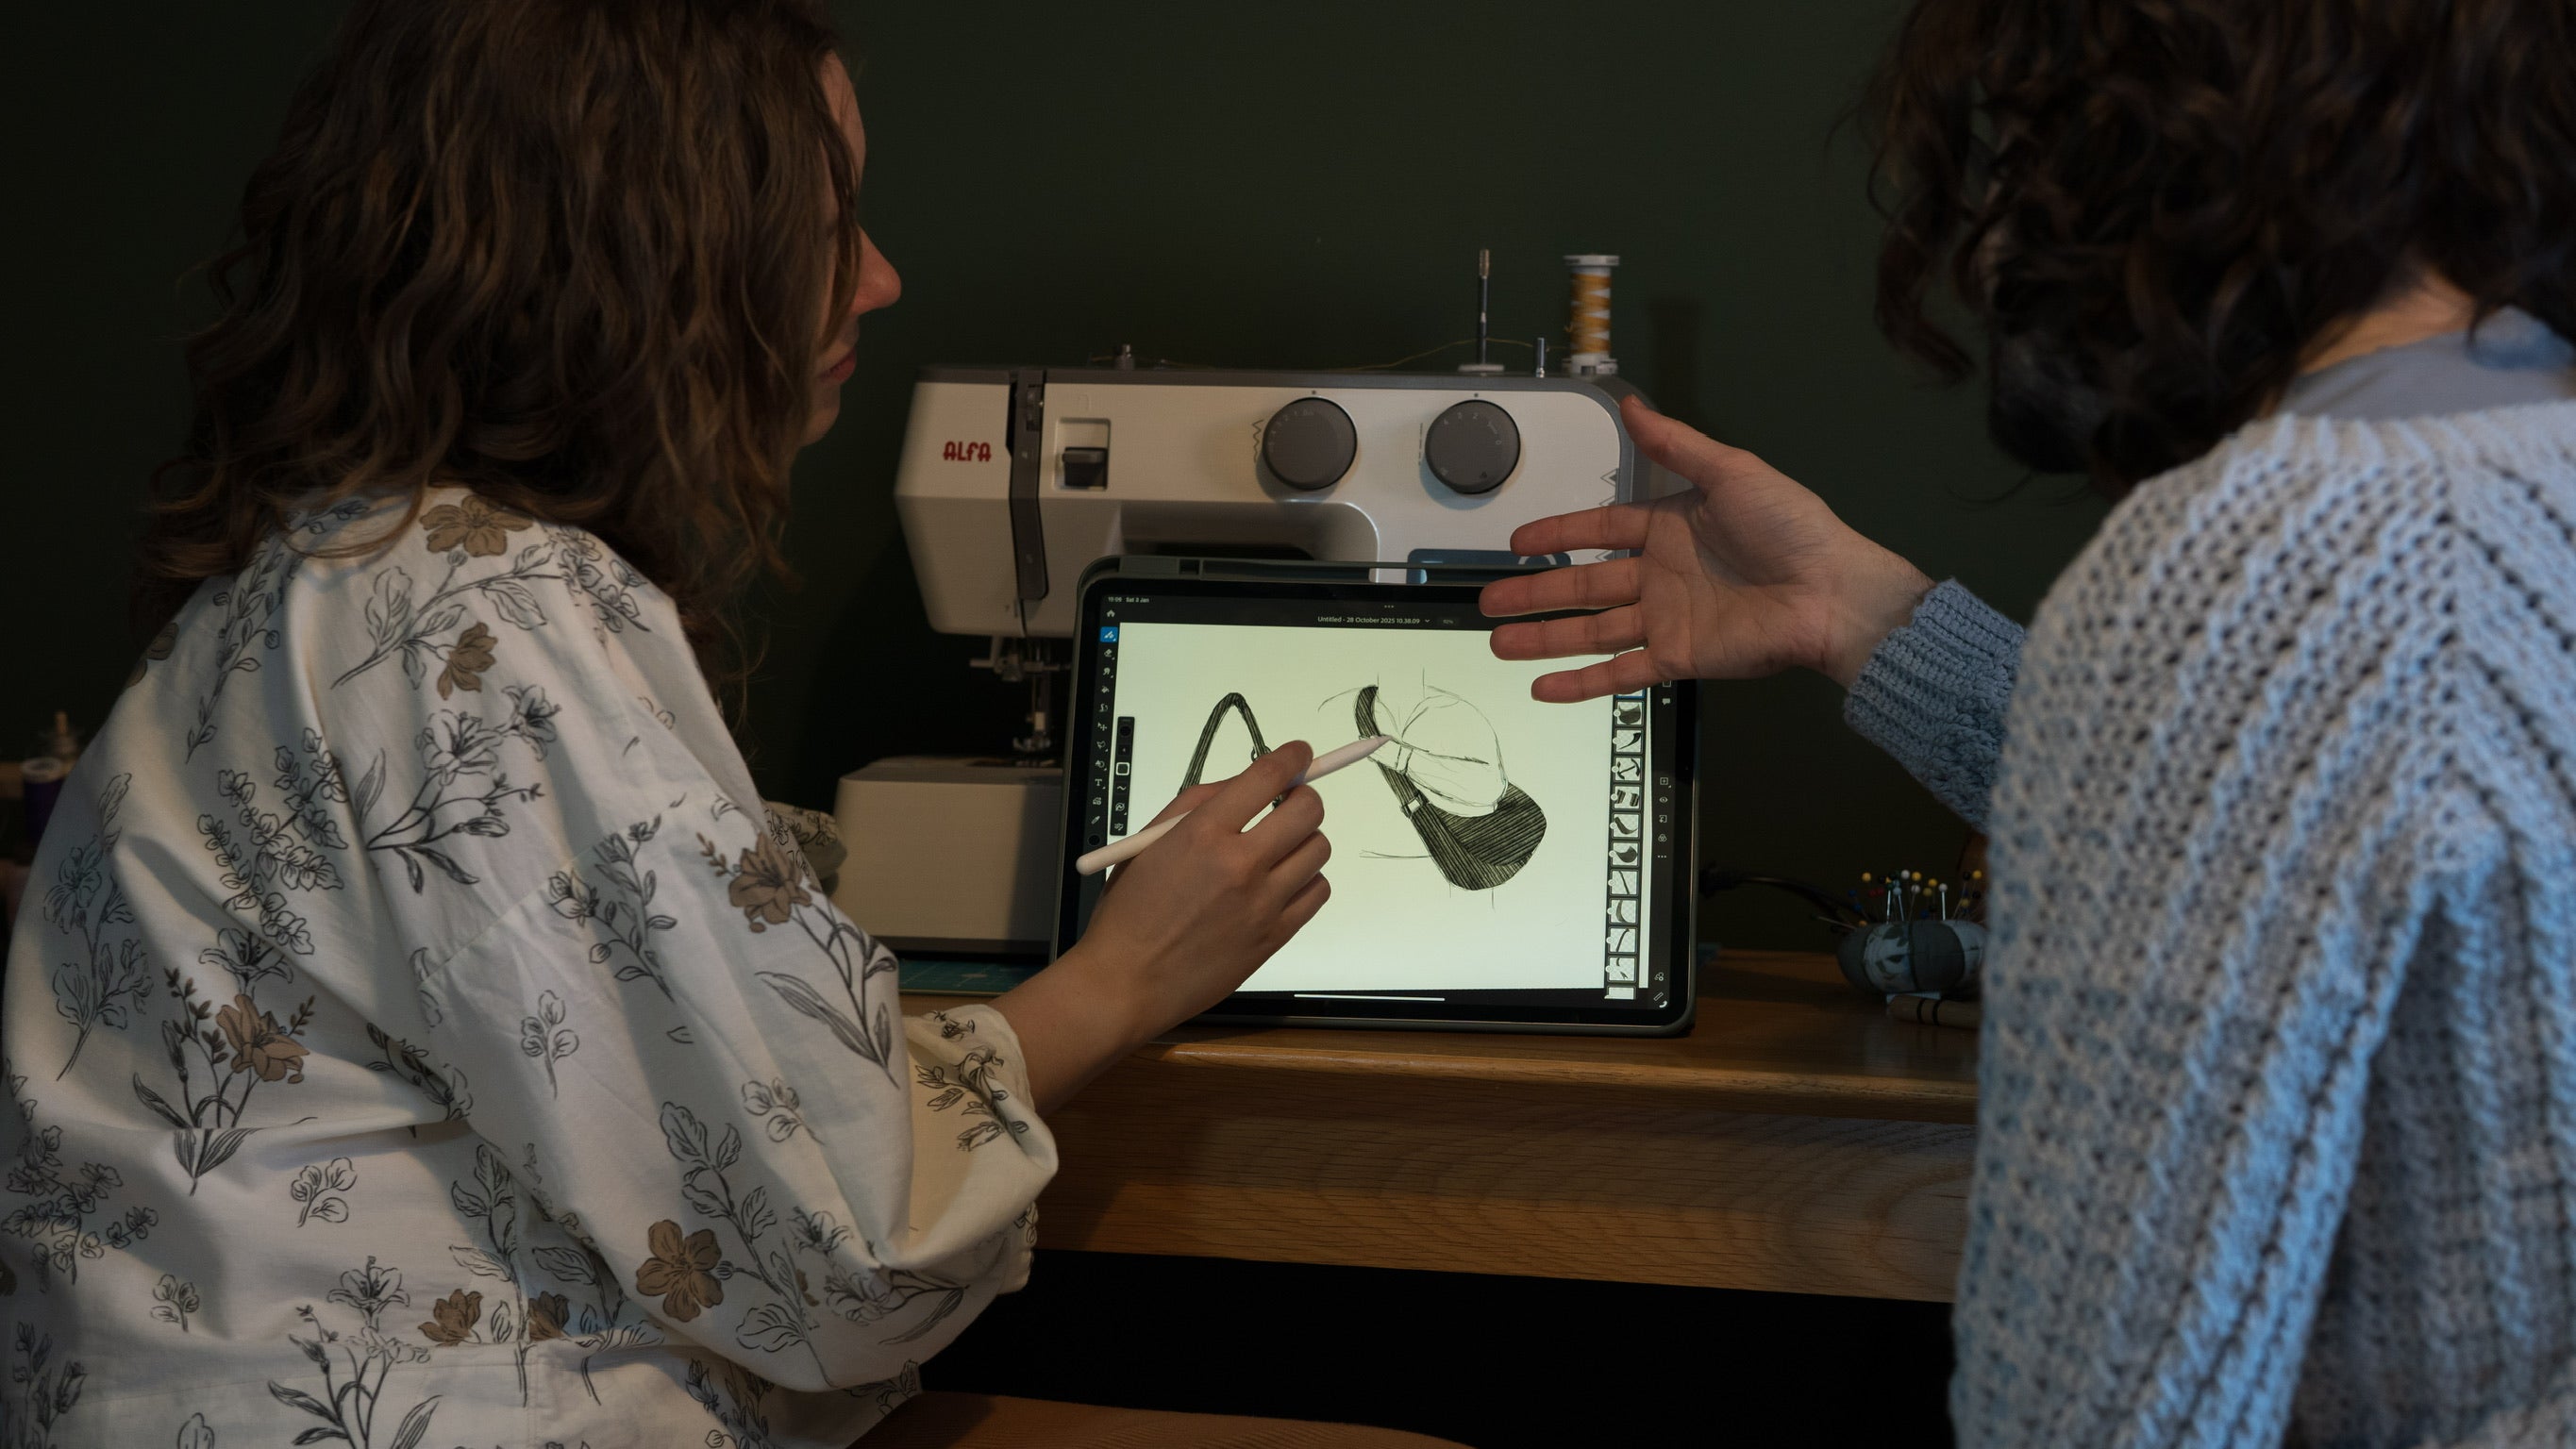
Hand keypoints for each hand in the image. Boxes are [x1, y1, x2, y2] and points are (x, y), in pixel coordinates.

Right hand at [993, 743, 1330, 1110]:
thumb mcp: (1149, 842)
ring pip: (1318, 850)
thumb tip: (1245, 784)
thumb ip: (1198, 805)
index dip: (1292, 757)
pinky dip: (1306, 881)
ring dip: (1304, 841)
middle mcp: (1239, 864)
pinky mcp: (1275, 936)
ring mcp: (1262, 903)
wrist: (1126, 982)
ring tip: (1278, 851)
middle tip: (1287, 805)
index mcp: (1202, 833)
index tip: (1299, 754)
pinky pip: (1318, 892)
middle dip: (1302, 798)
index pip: (1268, 777)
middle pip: (1308, 810)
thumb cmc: (1129, 912)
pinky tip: (1281, 884)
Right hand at [1480, 396, 1933, 700]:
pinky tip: (1542, 687)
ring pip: (1590, 630)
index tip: (1518, 541)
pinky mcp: (1679, 658)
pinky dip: (1582, 683)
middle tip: (1488, 599)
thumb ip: (1677, 444)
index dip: (1558, 535)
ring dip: (1543, 637)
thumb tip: (1632, 402)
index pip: (1599, 531)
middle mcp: (1660, 575)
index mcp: (1669, 527)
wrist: (1830, 591)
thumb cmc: (1790, 526)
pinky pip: (1621, 671)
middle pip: (1583, 585)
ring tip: (1497, 642)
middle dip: (1533, 593)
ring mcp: (1666, 620)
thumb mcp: (1732, 471)